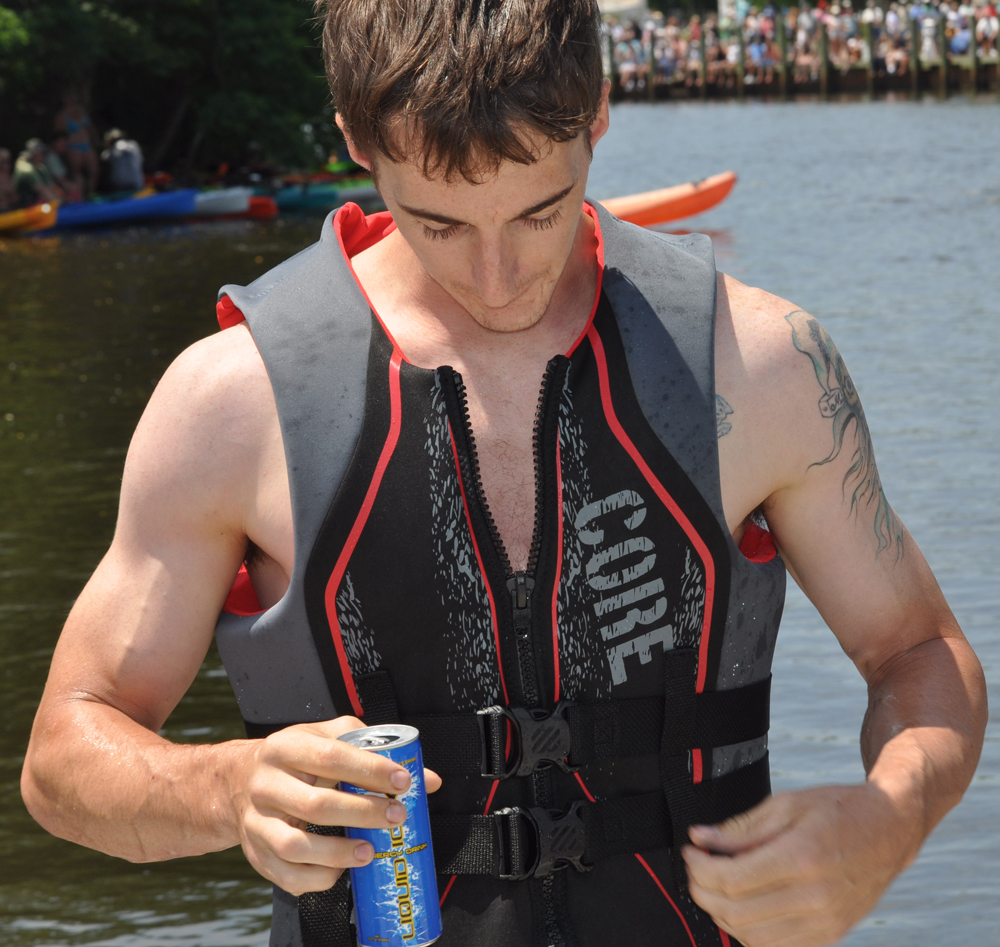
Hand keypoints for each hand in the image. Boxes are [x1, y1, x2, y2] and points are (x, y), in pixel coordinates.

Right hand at [229, 716, 442, 895]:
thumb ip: (374, 751)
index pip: (331, 755)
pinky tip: (340, 869)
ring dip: (338, 852)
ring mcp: (257, 821)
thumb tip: (426, 779)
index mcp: (286, 747)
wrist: (238, 782)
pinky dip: (318, 877)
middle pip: (316, 803)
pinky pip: (287, 875)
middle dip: (363, 813)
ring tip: (369, 851)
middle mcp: (266, 783)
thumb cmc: (294, 759)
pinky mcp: (257, 854)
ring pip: (296, 845)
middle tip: (396, 817)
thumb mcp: (327, 738)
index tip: (402, 781)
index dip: (370, 769)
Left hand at [683, 783, 919, 946]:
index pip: (733, 879)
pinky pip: (777, 946)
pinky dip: (749, 931)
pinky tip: (741, 906)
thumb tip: (701, 837)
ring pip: (753, 936)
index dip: (701, 868)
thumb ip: (741, 827)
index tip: (691, 851)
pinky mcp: (830, 934)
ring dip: (722, 914)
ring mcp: (824, 922)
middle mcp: (814, 897)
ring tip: (713, 887)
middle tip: (695, 870)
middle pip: (737, 912)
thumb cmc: (840, 810)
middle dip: (704, 892)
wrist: (890, 829)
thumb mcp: (786, 804)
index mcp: (802, 858)